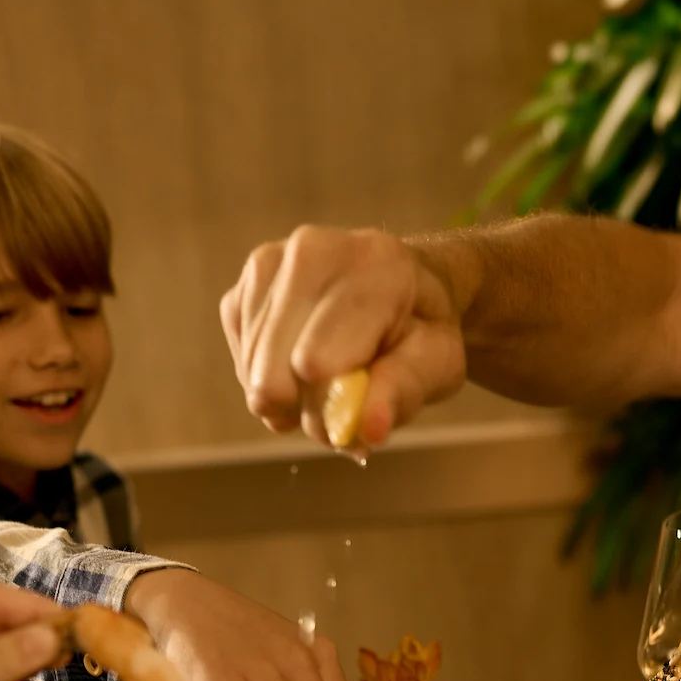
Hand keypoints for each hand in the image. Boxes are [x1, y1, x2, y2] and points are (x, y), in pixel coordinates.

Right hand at [219, 226, 466, 448]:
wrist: (402, 288)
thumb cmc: (421, 330)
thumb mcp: (438, 364)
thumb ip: (403, 392)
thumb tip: (367, 430)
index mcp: (371, 266)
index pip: (316, 362)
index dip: (331, 406)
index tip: (360, 409)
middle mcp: (311, 251)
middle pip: (274, 374)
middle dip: (307, 408)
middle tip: (346, 398)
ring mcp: (268, 265)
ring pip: (253, 374)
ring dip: (289, 397)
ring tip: (330, 377)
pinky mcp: (241, 287)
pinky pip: (243, 363)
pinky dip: (270, 379)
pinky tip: (302, 364)